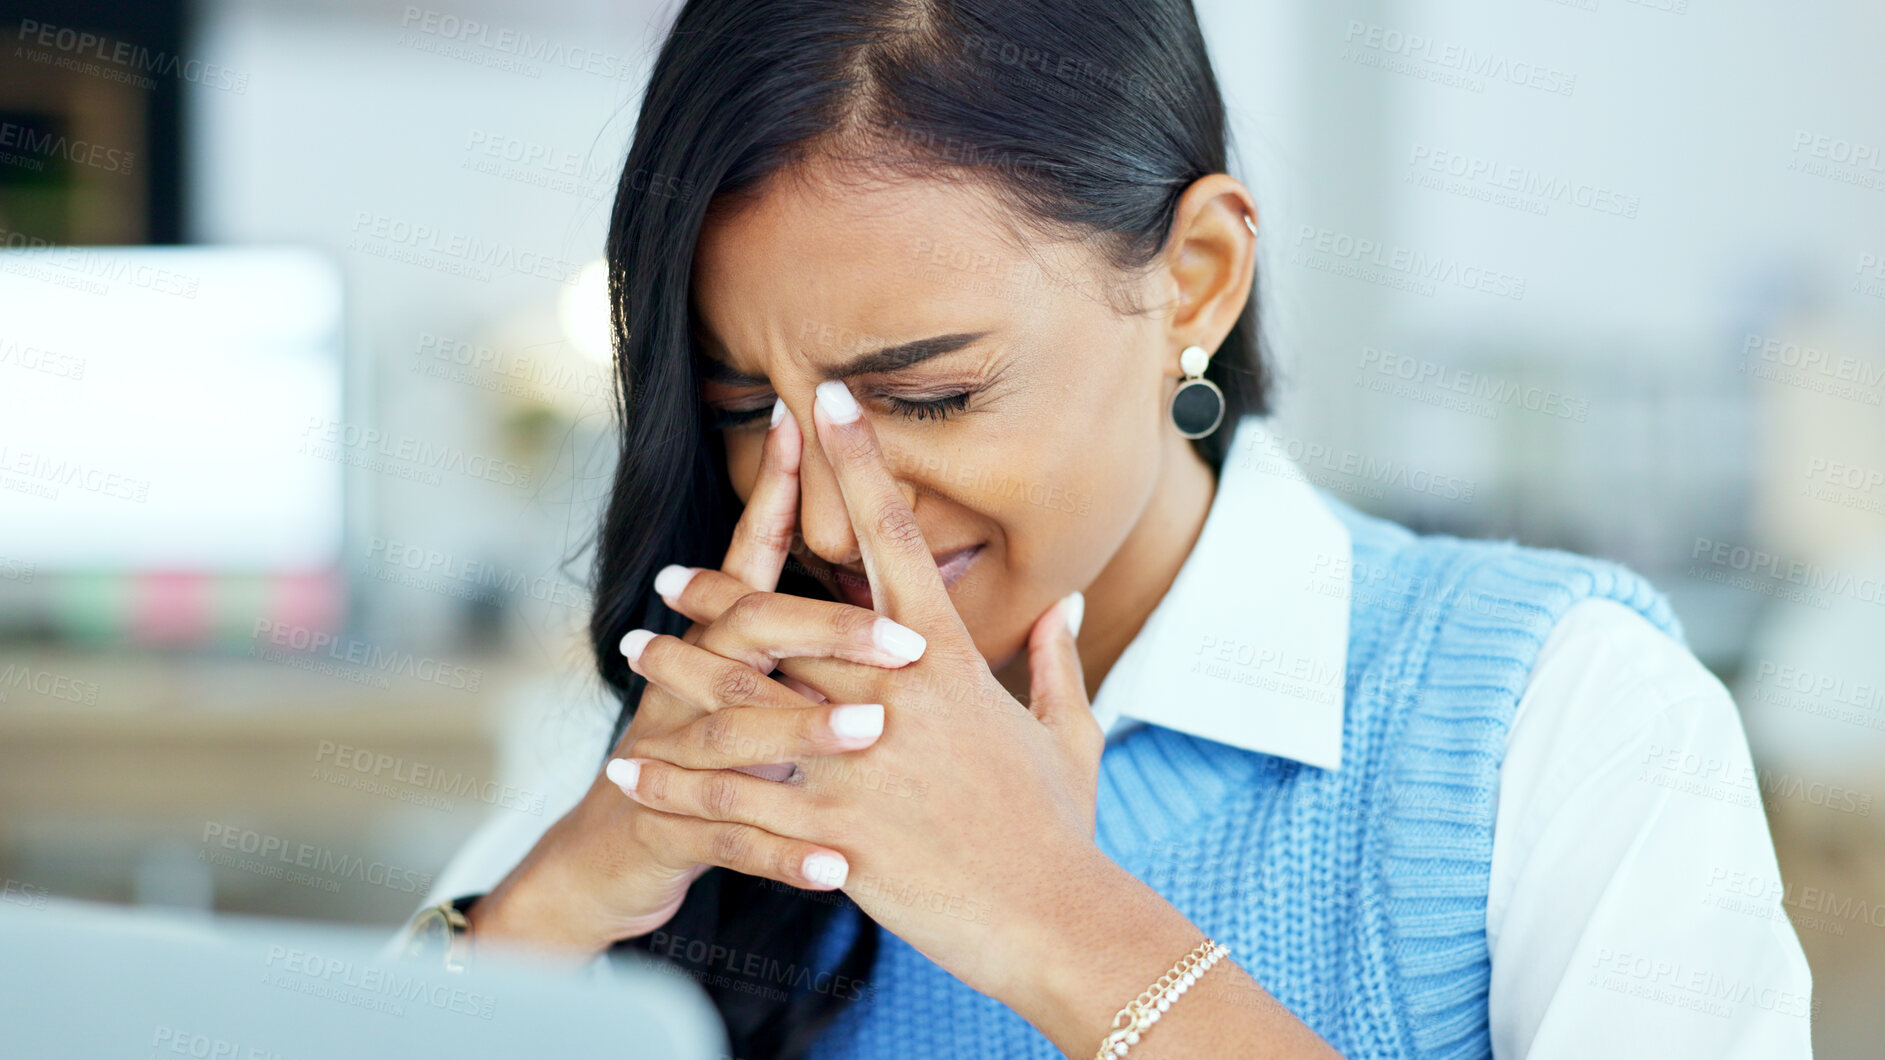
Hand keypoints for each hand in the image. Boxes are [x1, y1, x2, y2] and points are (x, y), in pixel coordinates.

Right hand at [466, 398, 925, 956]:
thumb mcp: (742, 695)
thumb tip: (881, 586)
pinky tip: (838, 867)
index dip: (779, 493)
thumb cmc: (701, 769)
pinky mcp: (660, 828)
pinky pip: (728, 838)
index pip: (751, 558)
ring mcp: (667, 756)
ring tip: (873, 730)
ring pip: (738, 731)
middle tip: (906, 638)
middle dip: (827, 626)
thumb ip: (800, 640)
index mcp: (715, 649)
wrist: (601, 863)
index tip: (815, 421)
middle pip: (751, 633)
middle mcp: (685, 686)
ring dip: (806, 730)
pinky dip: (783, 853)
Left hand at [613, 379, 1107, 1002]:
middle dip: (719, 591)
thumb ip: (1057, 661)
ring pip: (742, 700)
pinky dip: (672, 784)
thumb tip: (1064, 605)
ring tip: (631, 651)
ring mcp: (859, 762)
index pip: (893, 536)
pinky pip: (732, 801)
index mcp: (948, 662)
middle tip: (666, 574)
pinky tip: (626, 772)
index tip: (825, 398)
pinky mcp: (832, 830)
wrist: (1055, 919)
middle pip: (786, 618)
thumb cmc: (1061, 829)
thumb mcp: (1071, 734)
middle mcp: (894, 697)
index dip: (858, 461)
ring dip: (676, 672)